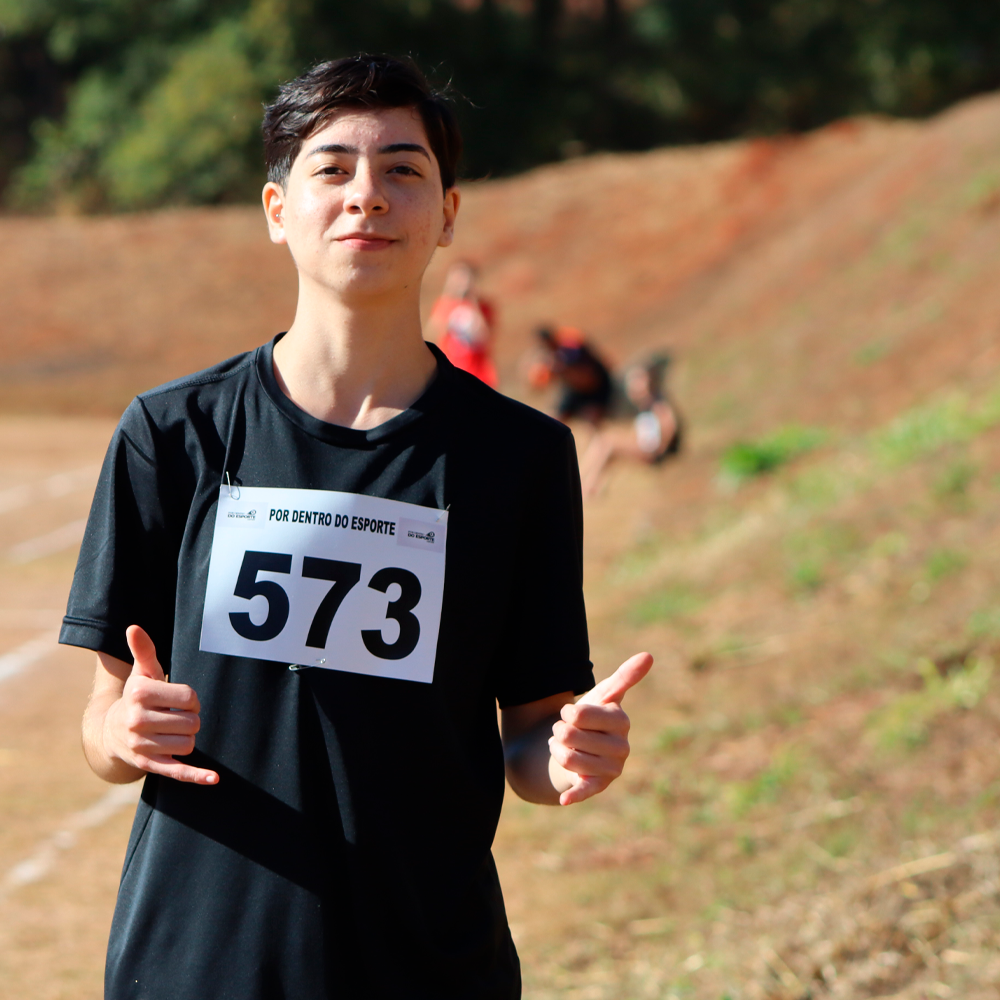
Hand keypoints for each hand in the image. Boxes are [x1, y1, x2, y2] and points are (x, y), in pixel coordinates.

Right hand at [102, 625, 218, 784]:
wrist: (110, 733)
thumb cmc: (137, 697)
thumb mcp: (142, 674)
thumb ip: (143, 651)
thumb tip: (134, 627)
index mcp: (139, 695)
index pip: (190, 698)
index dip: (191, 700)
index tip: (179, 700)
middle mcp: (136, 721)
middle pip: (193, 722)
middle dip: (191, 719)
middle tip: (175, 716)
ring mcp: (142, 746)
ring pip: (190, 743)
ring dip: (187, 737)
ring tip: (171, 731)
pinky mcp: (149, 765)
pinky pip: (177, 771)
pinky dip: (196, 776)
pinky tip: (213, 778)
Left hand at [548, 651, 651, 804]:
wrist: (580, 747)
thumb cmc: (593, 717)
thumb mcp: (604, 694)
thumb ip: (624, 676)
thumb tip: (649, 655)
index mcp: (621, 721)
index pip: (578, 714)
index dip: (567, 712)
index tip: (571, 713)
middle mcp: (622, 747)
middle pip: (569, 735)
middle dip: (559, 731)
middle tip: (566, 732)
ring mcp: (612, 769)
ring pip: (566, 756)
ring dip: (556, 749)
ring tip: (564, 747)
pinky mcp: (598, 787)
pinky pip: (584, 790)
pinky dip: (574, 794)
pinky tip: (565, 799)